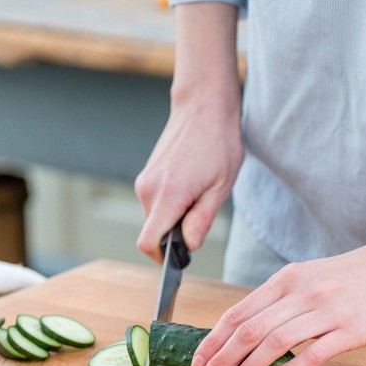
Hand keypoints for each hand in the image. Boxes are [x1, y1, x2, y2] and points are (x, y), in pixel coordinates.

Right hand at [134, 97, 242, 260]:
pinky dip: (172, 204)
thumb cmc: (218, 144)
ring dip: (176, 216)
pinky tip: (192, 184)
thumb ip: (201, 220)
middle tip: (203, 212)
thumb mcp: (220, 187)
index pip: (148, 242)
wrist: (203, 108)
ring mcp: (144, 181)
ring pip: (156, 217)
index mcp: (167, 195)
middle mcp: (148, 189)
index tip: (180, 258)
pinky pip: (156, 202)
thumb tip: (188, 246)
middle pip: (154, 232)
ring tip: (200, 192)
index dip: (162, 258)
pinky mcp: (146, 175)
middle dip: (176, 234)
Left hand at [190, 241, 365, 365]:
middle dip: (221, 361)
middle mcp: (302, 293)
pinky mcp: (351, 331)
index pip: (238, 312)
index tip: (197, 362)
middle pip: (249, 331)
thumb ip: (282, 299)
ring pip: (273, 343)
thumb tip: (248, 330)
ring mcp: (326, 312)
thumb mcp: (310, 276)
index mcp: (287, 279)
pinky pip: (311, 354)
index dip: (213, 340)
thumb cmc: (355, 275)